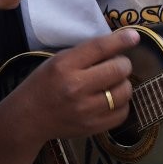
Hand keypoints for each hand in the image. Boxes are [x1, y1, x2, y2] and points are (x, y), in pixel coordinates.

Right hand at [17, 31, 138, 140]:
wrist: (28, 118)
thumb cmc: (43, 84)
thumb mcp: (57, 61)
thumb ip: (85, 54)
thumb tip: (118, 44)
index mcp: (64, 66)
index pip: (100, 48)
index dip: (121, 40)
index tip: (134, 36)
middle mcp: (76, 87)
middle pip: (118, 69)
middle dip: (122, 64)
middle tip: (116, 65)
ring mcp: (86, 110)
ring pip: (124, 91)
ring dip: (123, 84)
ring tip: (113, 83)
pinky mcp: (93, 127)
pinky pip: (122, 113)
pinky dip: (122, 104)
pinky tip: (111, 101)